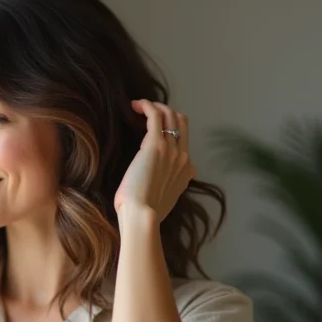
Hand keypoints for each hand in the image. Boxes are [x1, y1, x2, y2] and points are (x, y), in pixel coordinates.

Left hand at [114, 100, 195, 220]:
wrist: (142, 217)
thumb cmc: (144, 214)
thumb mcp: (160, 202)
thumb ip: (165, 190)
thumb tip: (159, 187)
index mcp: (186, 171)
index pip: (184, 143)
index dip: (170, 132)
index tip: (152, 131)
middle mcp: (183, 157)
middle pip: (181, 123)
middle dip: (166, 113)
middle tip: (147, 113)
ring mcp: (172, 150)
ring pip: (170, 115)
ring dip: (155, 107)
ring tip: (139, 107)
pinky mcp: (155, 145)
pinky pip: (155, 115)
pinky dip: (146, 105)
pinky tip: (135, 105)